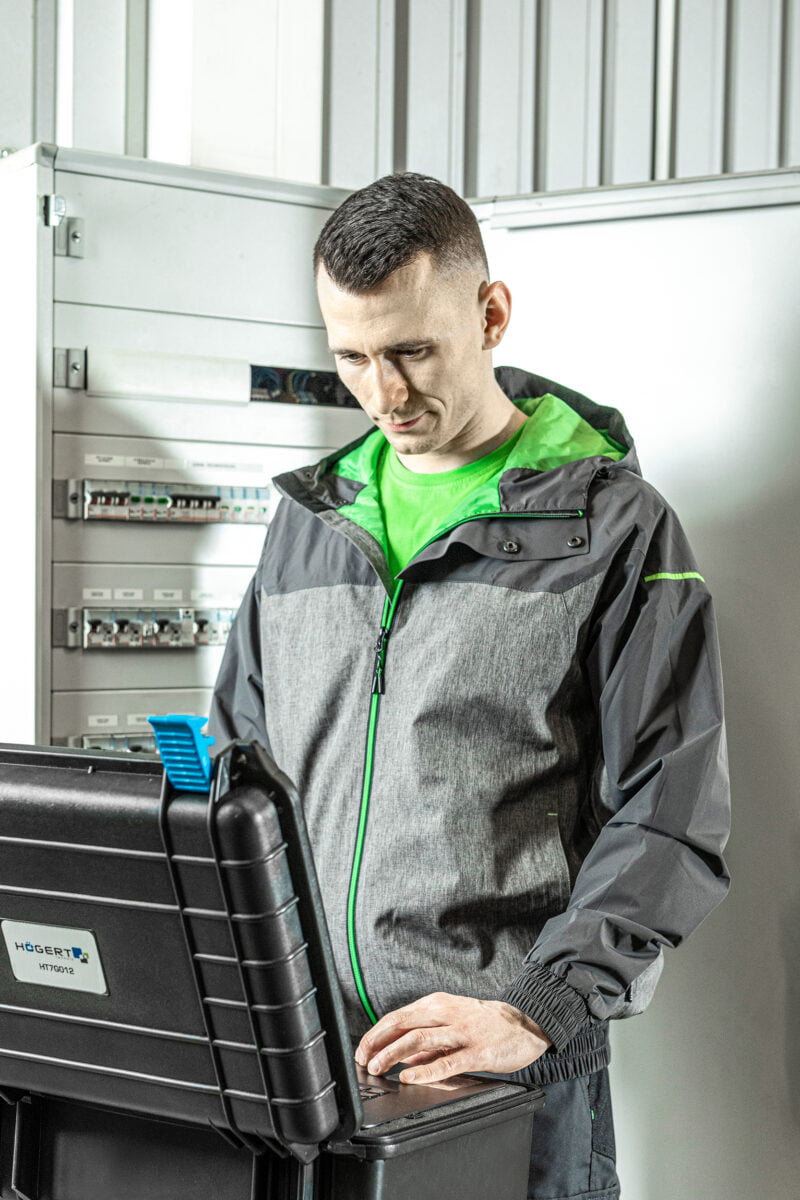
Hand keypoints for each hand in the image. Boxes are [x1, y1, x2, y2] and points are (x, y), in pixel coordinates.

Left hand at [354, 991, 551, 1083]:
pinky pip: (446, 1061)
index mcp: (437, 1004)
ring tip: (378, 1067)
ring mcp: (461, 1031)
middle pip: (402, 1024)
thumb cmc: (486, 1024)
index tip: (362, 1050)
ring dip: (393, 1054)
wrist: (525, 1024)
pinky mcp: (476, 1051)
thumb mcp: (452, 1022)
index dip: (375, 1034)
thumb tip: (402, 1057)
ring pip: (419, 1039)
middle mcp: (446, 1013)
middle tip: (363, 1060)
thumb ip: (427, 1039)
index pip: (397, 1016)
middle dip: (377, 1043)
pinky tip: (410, 1077)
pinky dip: (425, 1069)